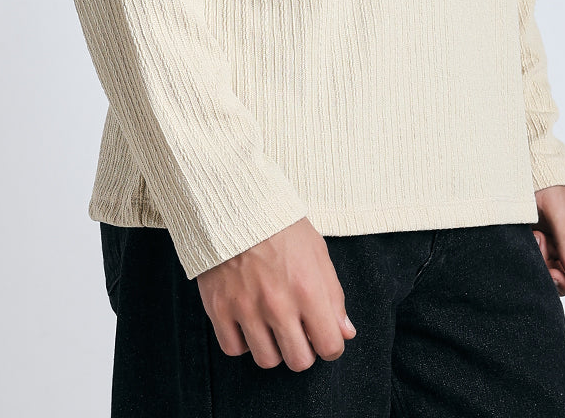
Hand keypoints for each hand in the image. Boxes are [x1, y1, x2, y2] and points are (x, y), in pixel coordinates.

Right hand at [195, 216, 356, 369]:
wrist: (236, 204)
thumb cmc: (281, 226)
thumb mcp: (317, 252)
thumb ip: (333, 296)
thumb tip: (345, 332)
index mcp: (308, 289)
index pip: (329, 346)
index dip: (330, 345)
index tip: (323, 337)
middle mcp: (278, 304)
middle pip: (298, 361)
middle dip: (303, 350)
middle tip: (297, 332)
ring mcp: (246, 308)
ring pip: (266, 360)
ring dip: (273, 347)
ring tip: (272, 326)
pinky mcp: (219, 308)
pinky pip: (234, 349)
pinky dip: (242, 341)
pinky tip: (248, 322)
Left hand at [532, 185, 564, 295]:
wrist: (530, 171)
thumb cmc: (551, 185)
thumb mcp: (561, 211)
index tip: (556, 272)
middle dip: (554, 274)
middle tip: (540, 252)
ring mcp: (556, 250)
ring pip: (553, 276)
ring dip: (541, 264)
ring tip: (534, 238)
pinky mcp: (541, 247)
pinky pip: (539, 265)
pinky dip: (531, 257)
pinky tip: (529, 238)